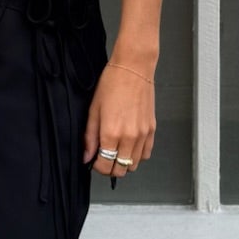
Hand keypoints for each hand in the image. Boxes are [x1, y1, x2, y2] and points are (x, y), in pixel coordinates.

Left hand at [84, 61, 154, 182]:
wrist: (134, 68)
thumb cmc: (112, 84)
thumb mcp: (93, 110)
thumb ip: (90, 137)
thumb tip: (87, 156)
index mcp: (111, 133)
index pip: (105, 165)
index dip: (97, 167)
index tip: (94, 161)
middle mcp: (129, 137)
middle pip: (120, 170)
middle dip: (110, 168)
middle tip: (104, 157)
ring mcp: (143, 134)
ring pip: (134, 165)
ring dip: (123, 162)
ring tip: (116, 151)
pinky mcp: (151, 130)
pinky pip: (146, 154)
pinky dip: (136, 155)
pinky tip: (128, 146)